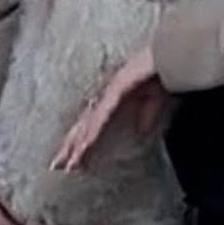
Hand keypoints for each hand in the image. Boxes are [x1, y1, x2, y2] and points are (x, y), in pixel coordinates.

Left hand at [50, 47, 167, 172]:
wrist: (167, 57)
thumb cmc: (159, 74)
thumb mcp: (153, 101)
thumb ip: (146, 116)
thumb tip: (140, 132)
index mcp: (111, 100)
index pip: (92, 125)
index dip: (80, 142)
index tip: (72, 160)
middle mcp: (104, 98)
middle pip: (82, 127)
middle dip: (69, 147)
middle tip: (56, 166)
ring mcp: (108, 94)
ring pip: (88, 125)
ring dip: (78, 145)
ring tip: (69, 163)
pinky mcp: (115, 92)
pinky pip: (102, 117)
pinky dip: (93, 132)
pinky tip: (85, 145)